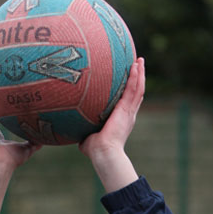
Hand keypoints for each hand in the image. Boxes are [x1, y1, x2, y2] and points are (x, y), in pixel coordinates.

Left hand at [79, 56, 144, 191]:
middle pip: (136, 91)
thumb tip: (72, 130)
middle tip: (138, 63)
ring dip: (139, 73)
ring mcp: (128, 111)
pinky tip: (136, 65)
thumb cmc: (94, 149)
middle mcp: (127, 114)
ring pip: (137, 88)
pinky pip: (133, 89)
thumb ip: (83, 130)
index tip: (129, 78)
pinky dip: (135, 77)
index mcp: (120, 119)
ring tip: (140, 60)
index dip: (129, 90)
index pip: (127, 101)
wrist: (102, 152)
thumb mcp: (87, 136)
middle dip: (138, 77)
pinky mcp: (126, 109)